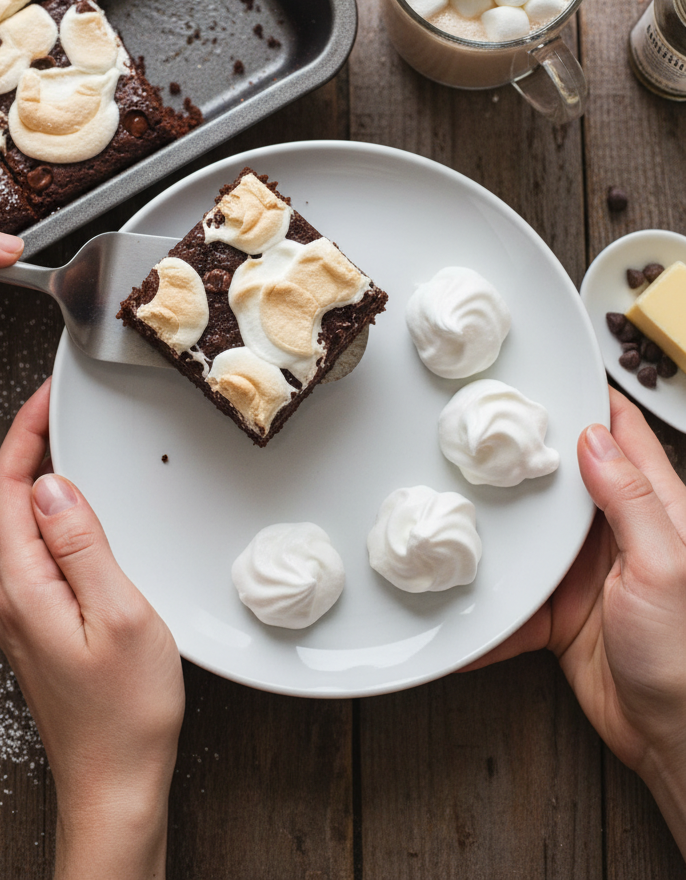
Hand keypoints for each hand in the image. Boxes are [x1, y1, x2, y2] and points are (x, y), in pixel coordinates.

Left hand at [0, 380, 184, 879]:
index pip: (7, 490)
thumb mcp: (120, 614)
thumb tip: (54, 486)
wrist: (117, 786)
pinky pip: (42, 557)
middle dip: (33, 448)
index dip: (22, 435)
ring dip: (48, 483)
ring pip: (26, 530)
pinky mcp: (44, 629)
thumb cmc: (126, 712)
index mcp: (25, 588)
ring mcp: (25, 617)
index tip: (47, 398)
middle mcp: (14, 599)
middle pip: (9, 504)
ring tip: (81, 449)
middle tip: (66, 410)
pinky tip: (89, 516)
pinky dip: (61, 520)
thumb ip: (83, 545)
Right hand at [468, 387, 685, 854]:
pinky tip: (454, 589)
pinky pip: (512, 598)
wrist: (673, 740)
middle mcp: (615, 534)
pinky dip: (487, 600)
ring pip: (531, 532)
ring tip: (450, 494)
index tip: (550, 371)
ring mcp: (583, 573)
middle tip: (478, 423)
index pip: (622, 435)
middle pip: (564, 478)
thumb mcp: (666, 565)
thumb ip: (629, 501)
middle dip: (525, 453)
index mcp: (653, 510)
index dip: (590, 401)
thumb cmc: (685, 652)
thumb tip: (591, 439)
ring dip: (497, 523)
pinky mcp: (556, 614)